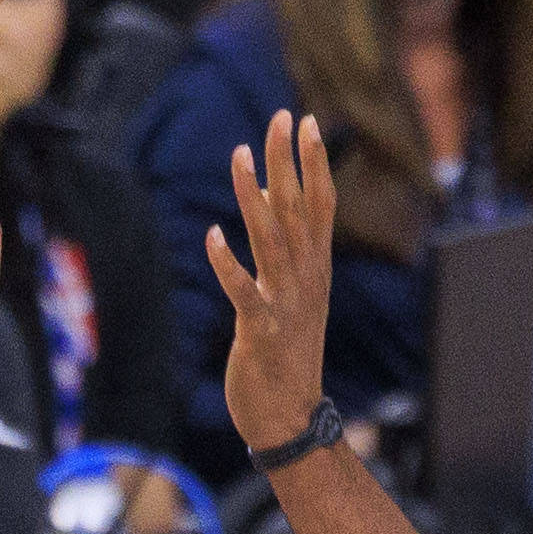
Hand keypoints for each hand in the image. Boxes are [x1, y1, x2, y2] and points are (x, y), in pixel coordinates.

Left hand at [208, 111, 343, 459]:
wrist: (290, 417)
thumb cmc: (289, 355)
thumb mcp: (297, 296)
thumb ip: (291, 251)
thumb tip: (277, 203)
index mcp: (316, 269)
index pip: (320, 204)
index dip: (314, 162)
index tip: (305, 120)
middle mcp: (306, 279)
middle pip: (298, 210)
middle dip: (288, 161)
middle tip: (279, 116)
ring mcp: (286, 304)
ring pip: (272, 240)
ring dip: (255, 197)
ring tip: (239, 156)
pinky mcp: (260, 330)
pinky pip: (243, 291)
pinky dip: (228, 262)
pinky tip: (212, 233)